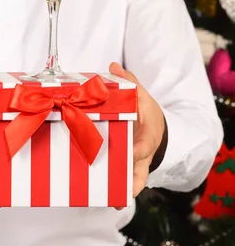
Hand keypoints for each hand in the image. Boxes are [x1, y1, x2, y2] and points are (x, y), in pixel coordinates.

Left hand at [109, 62, 165, 202]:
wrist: (156, 128)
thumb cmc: (146, 112)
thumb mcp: (142, 96)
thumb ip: (129, 83)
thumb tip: (113, 66)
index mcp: (148, 135)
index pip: (142, 145)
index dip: (135, 150)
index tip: (128, 152)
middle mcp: (143, 153)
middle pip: (140, 171)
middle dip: (130, 179)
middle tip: (118, 186)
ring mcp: (137, 164)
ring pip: (135, 182)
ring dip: (125, 190)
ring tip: (113, 200)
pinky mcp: (129, 168)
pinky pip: (126, 183)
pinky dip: (120, 193)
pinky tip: (110, 201)